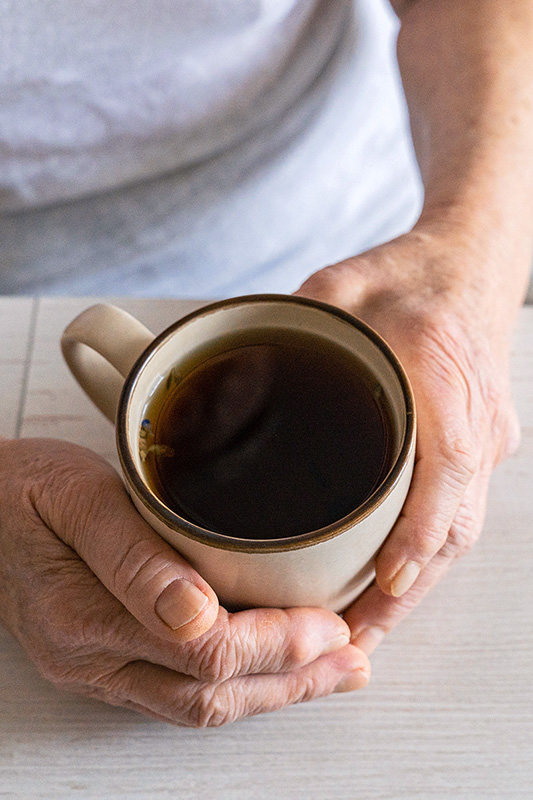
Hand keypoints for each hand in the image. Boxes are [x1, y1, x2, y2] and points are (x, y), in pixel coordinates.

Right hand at [0, 438, 368, 725]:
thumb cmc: (26, 491)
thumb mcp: (77, 498)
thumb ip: (130, 556)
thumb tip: (194, 612)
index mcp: (83, 616)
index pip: (202, 652)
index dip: (276, 644)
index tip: (329, 624)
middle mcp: (90, 659)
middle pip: (209, 693)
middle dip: (291, 681)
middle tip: (350, 659)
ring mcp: (95, 669)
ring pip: (198, 704)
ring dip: (272, 693)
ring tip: (331, 674)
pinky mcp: (104, 663)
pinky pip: (179, 692)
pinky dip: (237, 685)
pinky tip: (271, 670)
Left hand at [296, 222, 521, 652]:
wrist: (471, 259)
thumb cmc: (409, 271)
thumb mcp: (339, 286)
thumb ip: (289, 329)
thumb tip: (226, 379)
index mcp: (442, 372)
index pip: (448, 467)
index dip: (419, 534)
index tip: (386, 584)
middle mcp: (478, 416)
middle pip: (457, 523)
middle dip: (408, 590)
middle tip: (352, 636)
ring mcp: (488, 435)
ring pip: (461, 529)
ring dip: (418, 583)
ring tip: (365, 627)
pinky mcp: (483, 446)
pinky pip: (460, 511)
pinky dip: (426, 554)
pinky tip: (394, 579)